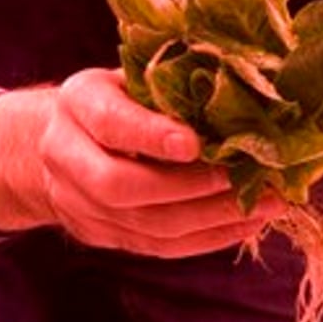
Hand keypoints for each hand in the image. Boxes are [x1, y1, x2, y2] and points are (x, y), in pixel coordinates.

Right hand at [0, 68, 284, 258]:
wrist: (56, 142)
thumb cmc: (114, 97)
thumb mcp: (128, 74)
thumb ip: (167, 85)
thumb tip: (242, 92)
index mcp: (76, 103)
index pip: (110, 124)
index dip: (151, 136)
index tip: (196, 144)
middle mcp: (65, 156)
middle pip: (121, 186)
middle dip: (189, 188)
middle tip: (244, 180)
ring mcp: (78, 203)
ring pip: (146, 225)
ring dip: (211, 219)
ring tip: (265, 205)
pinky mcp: (100, 235)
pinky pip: (157, 247)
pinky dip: (207, 239)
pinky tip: (246, 225)